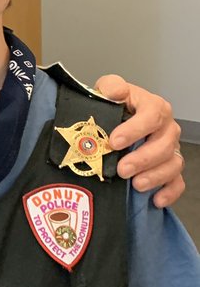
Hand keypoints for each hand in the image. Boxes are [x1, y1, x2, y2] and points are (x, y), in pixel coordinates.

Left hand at [94, 75, 183, 207]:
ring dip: (155, 176)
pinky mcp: (169, 168)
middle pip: (164, 144)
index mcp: (154, 107)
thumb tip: (114, 91)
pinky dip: (169, 192)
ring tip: (136, 185)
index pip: (152, 115)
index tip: (115, 142)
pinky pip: (178, 182)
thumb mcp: (107, 90)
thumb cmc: (113, 106)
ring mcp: (171, 149)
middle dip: (143, 159)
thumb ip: (111, 87)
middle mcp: (167, 128)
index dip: (135, 129)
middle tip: (122, 170)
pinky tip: (155, 199)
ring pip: (173, 164)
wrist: (115, 119)